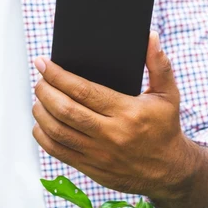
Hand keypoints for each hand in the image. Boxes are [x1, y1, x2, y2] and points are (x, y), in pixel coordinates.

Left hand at [32, 32, 207, 207]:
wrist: (168, 171)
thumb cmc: (164, 128)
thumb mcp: (168, 95)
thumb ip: (159, 65)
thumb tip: (150, 37)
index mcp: (127, 112)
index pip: (84, 91)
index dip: (58, 75)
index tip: (44, 64)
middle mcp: (110, 134)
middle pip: (65, 110)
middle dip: (45, 91)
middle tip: (39, 79)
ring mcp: (98, 154)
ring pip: (58, 132)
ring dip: (42, 113)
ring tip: (39, 99)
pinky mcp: (91, 168)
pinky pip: (58, 152)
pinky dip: (44, 137)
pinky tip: (41, 124)